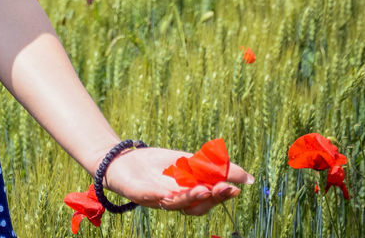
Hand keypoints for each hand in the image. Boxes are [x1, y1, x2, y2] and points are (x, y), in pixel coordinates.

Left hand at [101, 145, 253, 214]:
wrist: (123, 161)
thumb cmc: (157, 164)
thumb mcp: (185, 162)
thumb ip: (209, 167)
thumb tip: (244, 174)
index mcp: (187, 194)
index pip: (208, 199)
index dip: (222, 195)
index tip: (238, 187)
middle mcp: (174, 201)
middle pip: (195, 206)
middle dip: (211, 198)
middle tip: (225, 188)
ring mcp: (156, 198)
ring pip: (175, 203)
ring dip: (190, 197)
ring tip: (204, 189)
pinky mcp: (138, 193)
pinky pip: (148, 196)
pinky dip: (157, 195)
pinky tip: (166, 192)